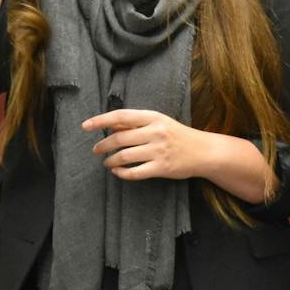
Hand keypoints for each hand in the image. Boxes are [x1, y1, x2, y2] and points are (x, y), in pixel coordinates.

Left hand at [84, 109, 214, 182]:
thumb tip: (110, 124)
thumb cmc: (177, 135)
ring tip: (107, 162)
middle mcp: (155, 132)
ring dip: (111, 160)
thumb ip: (136, 124)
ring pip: (125, 156)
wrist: (203, 151)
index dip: (101, 121)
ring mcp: (159, 151)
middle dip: (102, 145)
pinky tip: (117, 172)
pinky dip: (122, 173)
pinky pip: (135, 172)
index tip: (85, 126)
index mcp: (153, 117)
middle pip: (119, 138)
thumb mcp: (159, 122)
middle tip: (96, 150)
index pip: (121, 116)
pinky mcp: (162, 168)